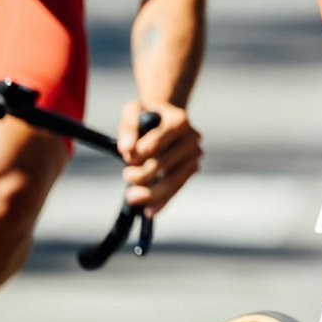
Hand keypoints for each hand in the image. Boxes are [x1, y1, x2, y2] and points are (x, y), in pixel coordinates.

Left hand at [118, 100, 201, 216]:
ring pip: (171, 182)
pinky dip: (162, 201)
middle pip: (162, 165)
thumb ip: (128, 127)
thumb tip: (126, 149)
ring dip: (149, 193)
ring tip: (131, 196)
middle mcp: (192, 137)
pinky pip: (177, 189)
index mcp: (178, 120)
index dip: (136, 156)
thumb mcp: (133, 111)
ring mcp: (195, 155)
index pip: (154, 145)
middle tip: (126, 175)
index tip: (126, 156)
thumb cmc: (147, 115)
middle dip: (139, 175)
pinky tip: (149, 210)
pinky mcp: (193, 170)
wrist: (165, 119)